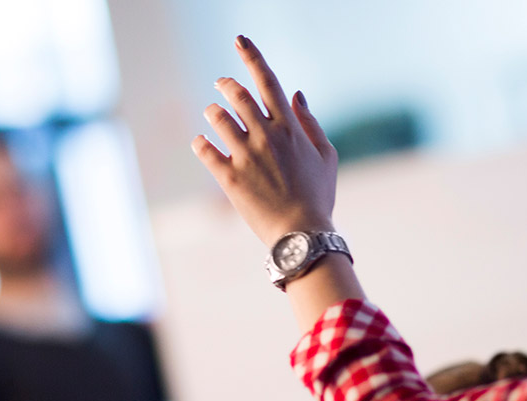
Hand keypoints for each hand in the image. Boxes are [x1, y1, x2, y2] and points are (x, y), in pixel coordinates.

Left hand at [191, 35, 339, 245]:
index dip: (251, 56)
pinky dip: (200, 142)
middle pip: (237, 93)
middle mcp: (266, 135)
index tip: (240, 40)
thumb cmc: (318, 196)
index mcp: (289, 127)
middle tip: (221, 84)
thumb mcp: (326, 156)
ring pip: (217, 117)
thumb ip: (310, 122)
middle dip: (225, 84)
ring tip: (214, 115)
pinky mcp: (228, 177)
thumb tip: (295, 94)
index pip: (267, 80)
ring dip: (213, 111)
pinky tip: (204, 143)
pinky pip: (203, 148)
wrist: (302, 234)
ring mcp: (246, 155)